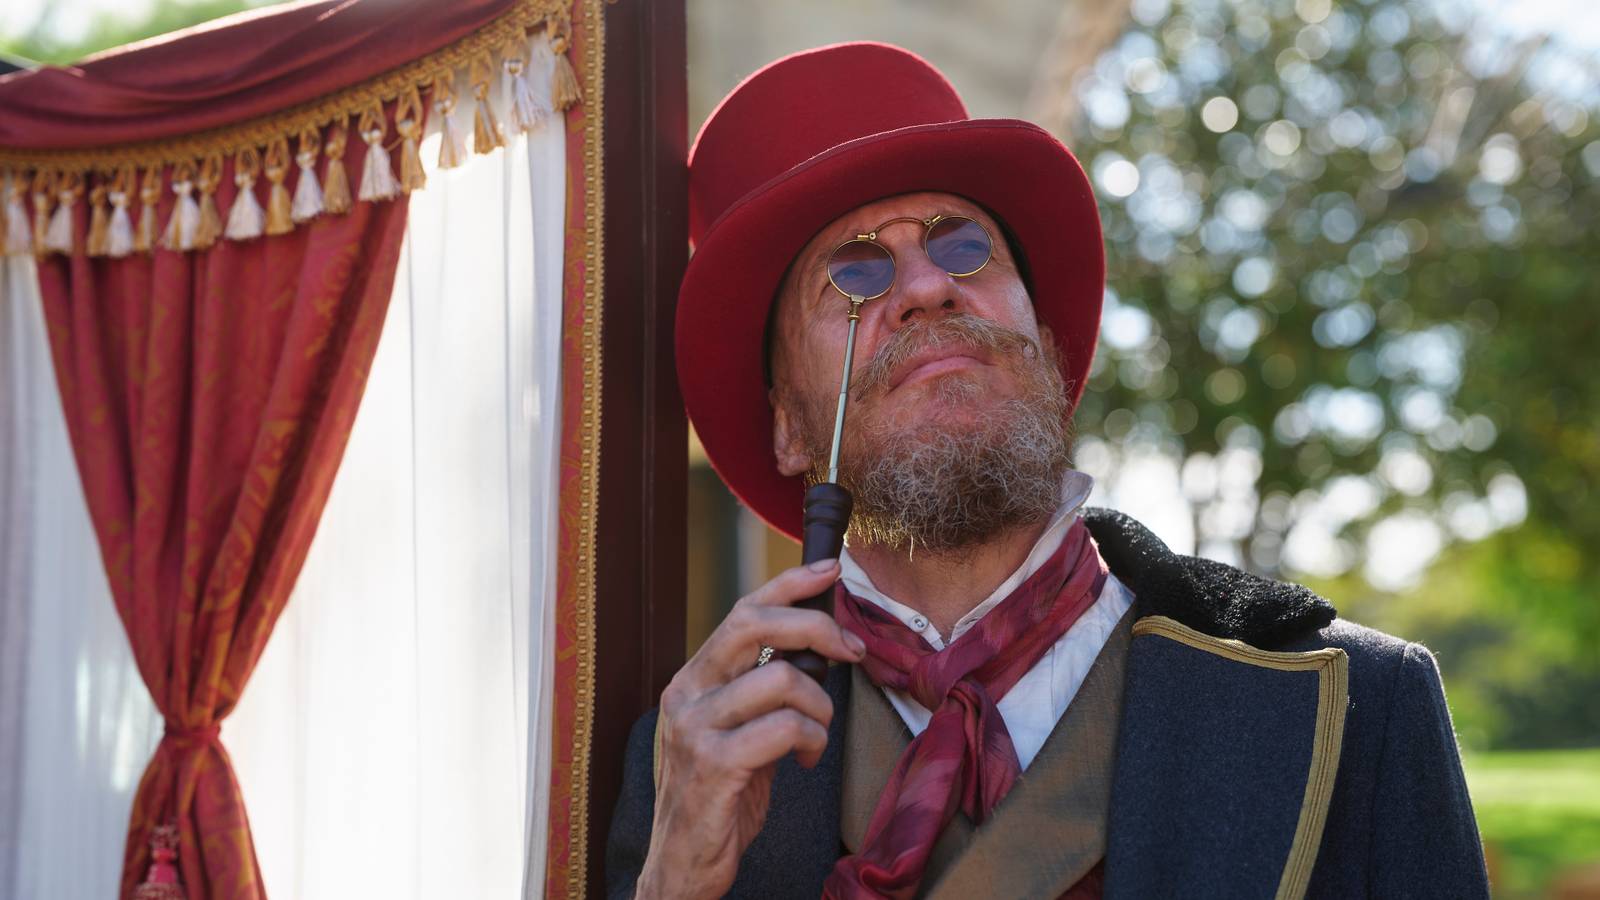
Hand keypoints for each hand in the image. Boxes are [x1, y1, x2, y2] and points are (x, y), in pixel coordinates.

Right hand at [635, 558, 865, 899]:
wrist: (681, 865)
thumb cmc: (718, 798)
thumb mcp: (736, 733)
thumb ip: (761, 694)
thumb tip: (815, 652)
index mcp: (693, 681)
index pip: (741, 611)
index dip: (788, 584)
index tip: (830, 570)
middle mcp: (687, 695)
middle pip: (754, 625)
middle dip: (816, 626)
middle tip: (851, 649)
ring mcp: (696, 729)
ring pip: (780, 678)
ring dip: (820, 705)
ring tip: (817, 735)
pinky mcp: (715, 766)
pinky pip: (784, 729)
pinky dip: (811, 740)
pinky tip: (806, 760)